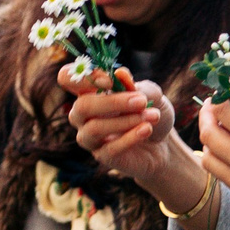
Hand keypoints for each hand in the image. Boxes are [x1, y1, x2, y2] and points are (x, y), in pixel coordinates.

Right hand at [60, 67, 177, 184]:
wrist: (163, 143)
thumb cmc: (150, 112)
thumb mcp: (150, 94)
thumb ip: (136, 85)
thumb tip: (120, 73)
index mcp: (89, 91)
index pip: (67, 78)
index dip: (82, 77)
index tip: (110, 79)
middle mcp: (83, 114)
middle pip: (81, 106)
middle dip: (112, 102)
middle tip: (142, 101)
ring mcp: (90, 137)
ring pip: (94, 129)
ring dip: (126, 121)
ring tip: (152, 116)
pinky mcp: (102, 156)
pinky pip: (109, 149)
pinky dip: (130, 137)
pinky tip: (147, 129)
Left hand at [196, 103, 229, 221]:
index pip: (223, 112)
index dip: (219, 99)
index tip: (221, 94)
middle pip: (208, 135)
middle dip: (207, 117)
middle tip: (213, 109)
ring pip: (208, 159)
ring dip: (210, 142)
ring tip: (220, 132)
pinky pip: (224, 177)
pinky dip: (221, 162)